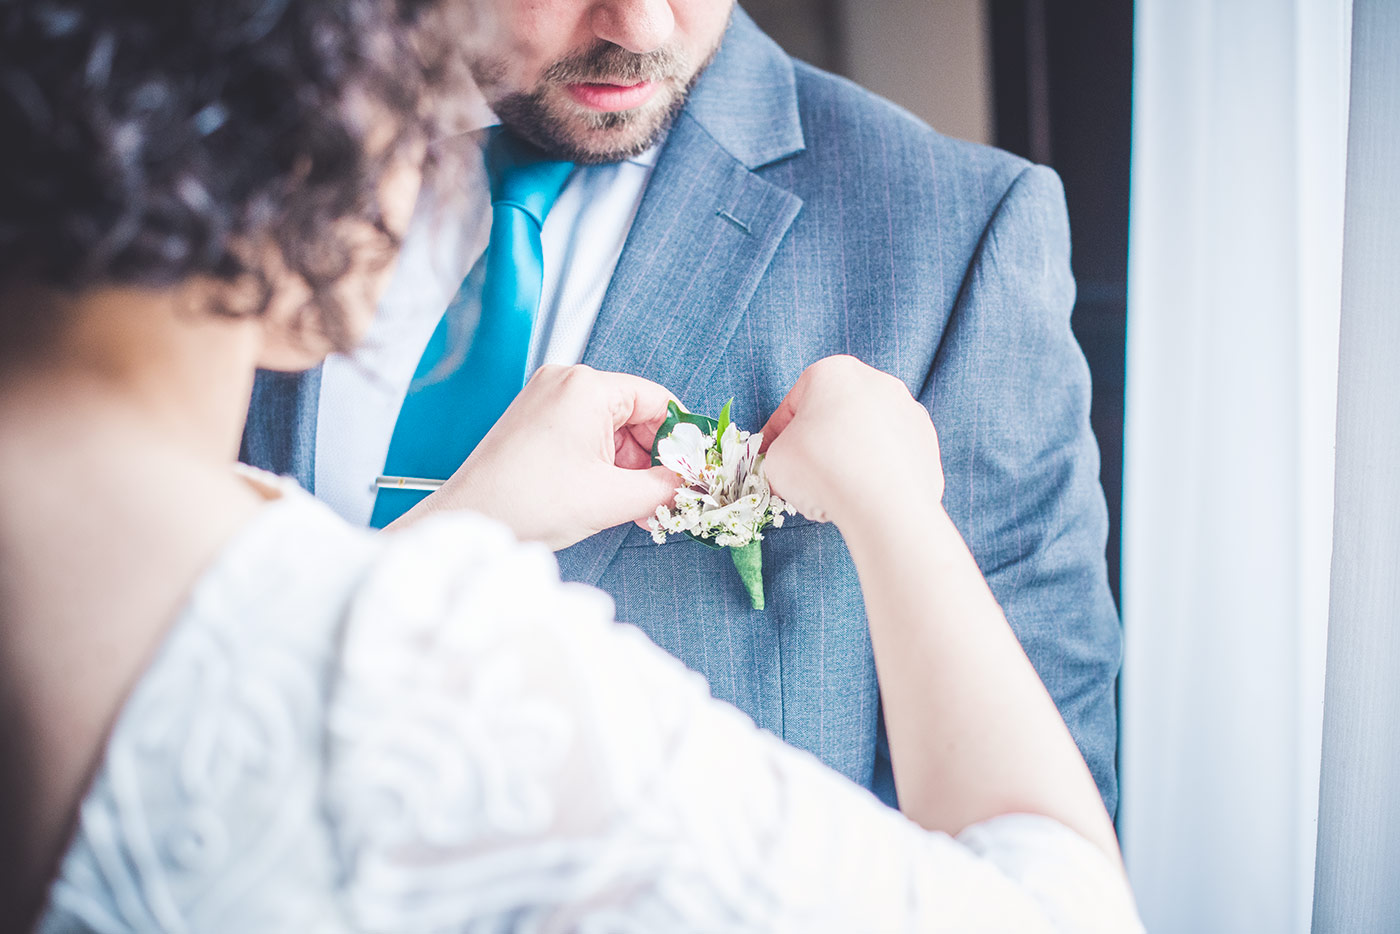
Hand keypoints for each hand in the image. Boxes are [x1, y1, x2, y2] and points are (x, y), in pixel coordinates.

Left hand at [394, 365, 679, 549]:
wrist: (469, 520)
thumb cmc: (530, 502)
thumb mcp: (614, 498)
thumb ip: (664, 487)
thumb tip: (690, 484)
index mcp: (587, 386)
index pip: (657, 400)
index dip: (680, 438)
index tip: (693, 469)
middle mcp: (565, 381)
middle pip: (634, 414)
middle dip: (652, 458)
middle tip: (665, 497)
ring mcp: (546, 399)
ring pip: (610, 428)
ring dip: (628, 466)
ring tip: (636, 507)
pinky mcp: (535, 420)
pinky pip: (585, 435)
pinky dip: (603, 464)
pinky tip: (610, 497)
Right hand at [760, 355, 944, 530]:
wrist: (883, 503)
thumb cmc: (821, 469)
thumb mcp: (775, 459)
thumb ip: (777, 455)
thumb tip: (789, 468)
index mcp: (834, 372)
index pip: (794, 403)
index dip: (777, 434)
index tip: (771, 457)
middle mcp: (877, 382)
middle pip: (834, 415)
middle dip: (816, 444)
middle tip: (803, 476)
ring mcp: (908, 411)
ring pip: (866, 435)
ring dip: (848, 457)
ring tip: (834, 492)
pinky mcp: (927, 442)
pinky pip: (891, 456)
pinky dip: (877, 472)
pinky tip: (864, 496)